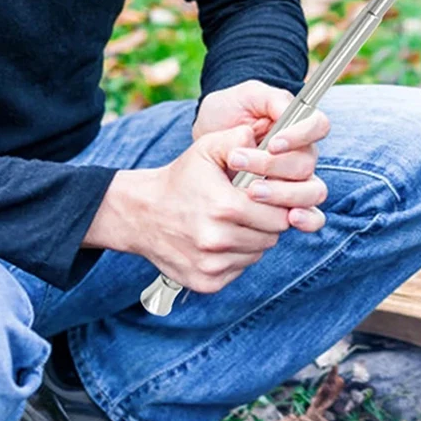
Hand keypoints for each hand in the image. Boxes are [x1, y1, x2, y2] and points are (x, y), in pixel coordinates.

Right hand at [84, 123, 326, 293]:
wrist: (141, 213)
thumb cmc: (180, 179)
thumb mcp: (206, 149)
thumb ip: (237, 139)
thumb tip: (265, 138)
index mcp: (223, 206)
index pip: (279, 215)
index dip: (278, 205)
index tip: (267, 197)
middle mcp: (217, 240)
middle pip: (271, 237)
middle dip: (268, 222)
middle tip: (252, 209)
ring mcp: (210, 265)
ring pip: (257, 254)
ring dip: (253, 239)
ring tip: (235, 222)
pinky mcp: (205, 282)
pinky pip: (239, 270)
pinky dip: (237, 257)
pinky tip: (222, 239)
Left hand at [193, 81, 330, 231]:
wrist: (208, 139)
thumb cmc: (230, 110)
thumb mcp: (246, 95)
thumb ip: (271, 98)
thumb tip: (289, 114)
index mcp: (298, 125)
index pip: (318, 126)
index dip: (301, 136)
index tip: (272, 143)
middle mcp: (302, 154)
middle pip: (307, 164)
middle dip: (273, 166)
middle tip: (238, 162)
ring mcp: (297, 181)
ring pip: (311, 191)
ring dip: (283, 194)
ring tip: (252, 192)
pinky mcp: (287, 204)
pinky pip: (312, 217)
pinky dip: (307, 220)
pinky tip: (290, 219)